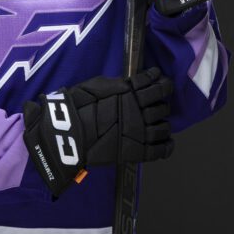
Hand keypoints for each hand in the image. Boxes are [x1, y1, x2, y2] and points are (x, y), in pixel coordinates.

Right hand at [22, 67, 173, 196]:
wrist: (67, 131)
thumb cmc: (79, 105)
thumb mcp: (99, 85)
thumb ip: (119, 85)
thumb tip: (132, 83)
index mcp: (132, 93)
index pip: (159, 86)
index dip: (163, 84)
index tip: (159, 81)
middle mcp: (140, 111)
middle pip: (163, 107)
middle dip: (160, 104)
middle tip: (152, 105)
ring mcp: (141, 132)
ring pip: (165, 127)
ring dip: (162, 123)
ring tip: (155, 123)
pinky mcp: (137, 152)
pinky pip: (161, 150)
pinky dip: (167, 146)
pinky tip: (166, 142)